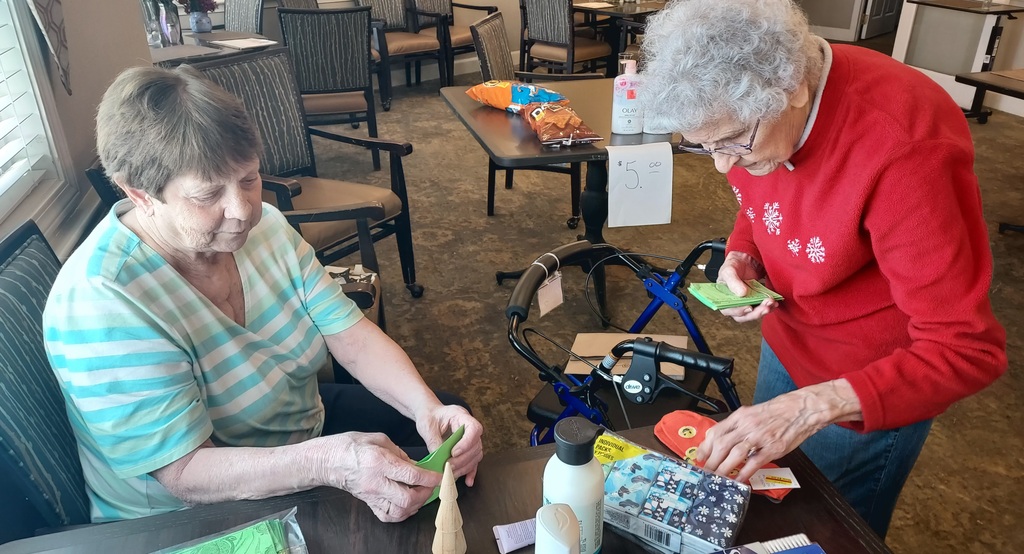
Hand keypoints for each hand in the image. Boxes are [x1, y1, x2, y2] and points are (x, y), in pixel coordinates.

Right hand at [318, 432, 440, 521]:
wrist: (328, 460)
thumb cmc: (352, 445)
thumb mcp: (379, 439)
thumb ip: (400, 453)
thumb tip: (416, 466)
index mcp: (379, 462)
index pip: (411, 475)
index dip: (429, 478)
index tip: (440, 476)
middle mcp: (376, 482)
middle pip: (408, 498)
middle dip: (425, 493)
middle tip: (431, 484)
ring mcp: (371, 496)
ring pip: (400, 511)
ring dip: (416, 504)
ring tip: (421, 493)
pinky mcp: (368, 503)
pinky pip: (388, 516)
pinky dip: (402, 513)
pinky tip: (407, 503)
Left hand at [415, 404, 483, 485]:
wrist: (429, 414)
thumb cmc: (429, 416)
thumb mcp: (427, 426)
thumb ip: (434, 441)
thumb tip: (439, 460)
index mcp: (462, 416)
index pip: (474, 429)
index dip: (467, 443)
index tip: (453, 453)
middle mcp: (470, 427)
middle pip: (476, 446)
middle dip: (462, 459)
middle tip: (448, 467)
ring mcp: (470, 438)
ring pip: (475, 455)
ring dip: (465, 467)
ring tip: (451, 474)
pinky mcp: (467, 448)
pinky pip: (473, 461)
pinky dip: (470, 471)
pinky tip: (467, 481)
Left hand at [696, 380, 861, 482]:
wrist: (801, 409)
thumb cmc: (776, 412)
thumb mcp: (751, 413)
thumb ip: (736, 426)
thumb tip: (720, 441)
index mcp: (740, 416)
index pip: (715, 432)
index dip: (704, 447)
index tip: (699, 459)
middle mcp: (747, 426)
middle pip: (722, 445)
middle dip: (711, 462)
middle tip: (706, 473)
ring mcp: (760, 437)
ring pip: (735, 454)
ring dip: (724, 469)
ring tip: (718, 478)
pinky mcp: (773, 448)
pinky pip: (754, 462)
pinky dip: (744, 472)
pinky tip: (739, 480)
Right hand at [717, 251, 777, 322]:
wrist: (744, 261)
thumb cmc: (733, 266)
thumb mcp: (729, 271)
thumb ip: (733, 281)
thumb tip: (741, 294)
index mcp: (722, 299)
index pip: (728, 310)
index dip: (738, 311)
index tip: (749, 307)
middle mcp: (733, 304)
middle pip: (742, 315)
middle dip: (755, 313)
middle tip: (764, 307)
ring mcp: (745, 304)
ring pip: (753, 313)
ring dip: (763, 310)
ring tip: (771, 302)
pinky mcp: (755, 302)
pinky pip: (761, 308)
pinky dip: (768, 307)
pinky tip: (774, 303)